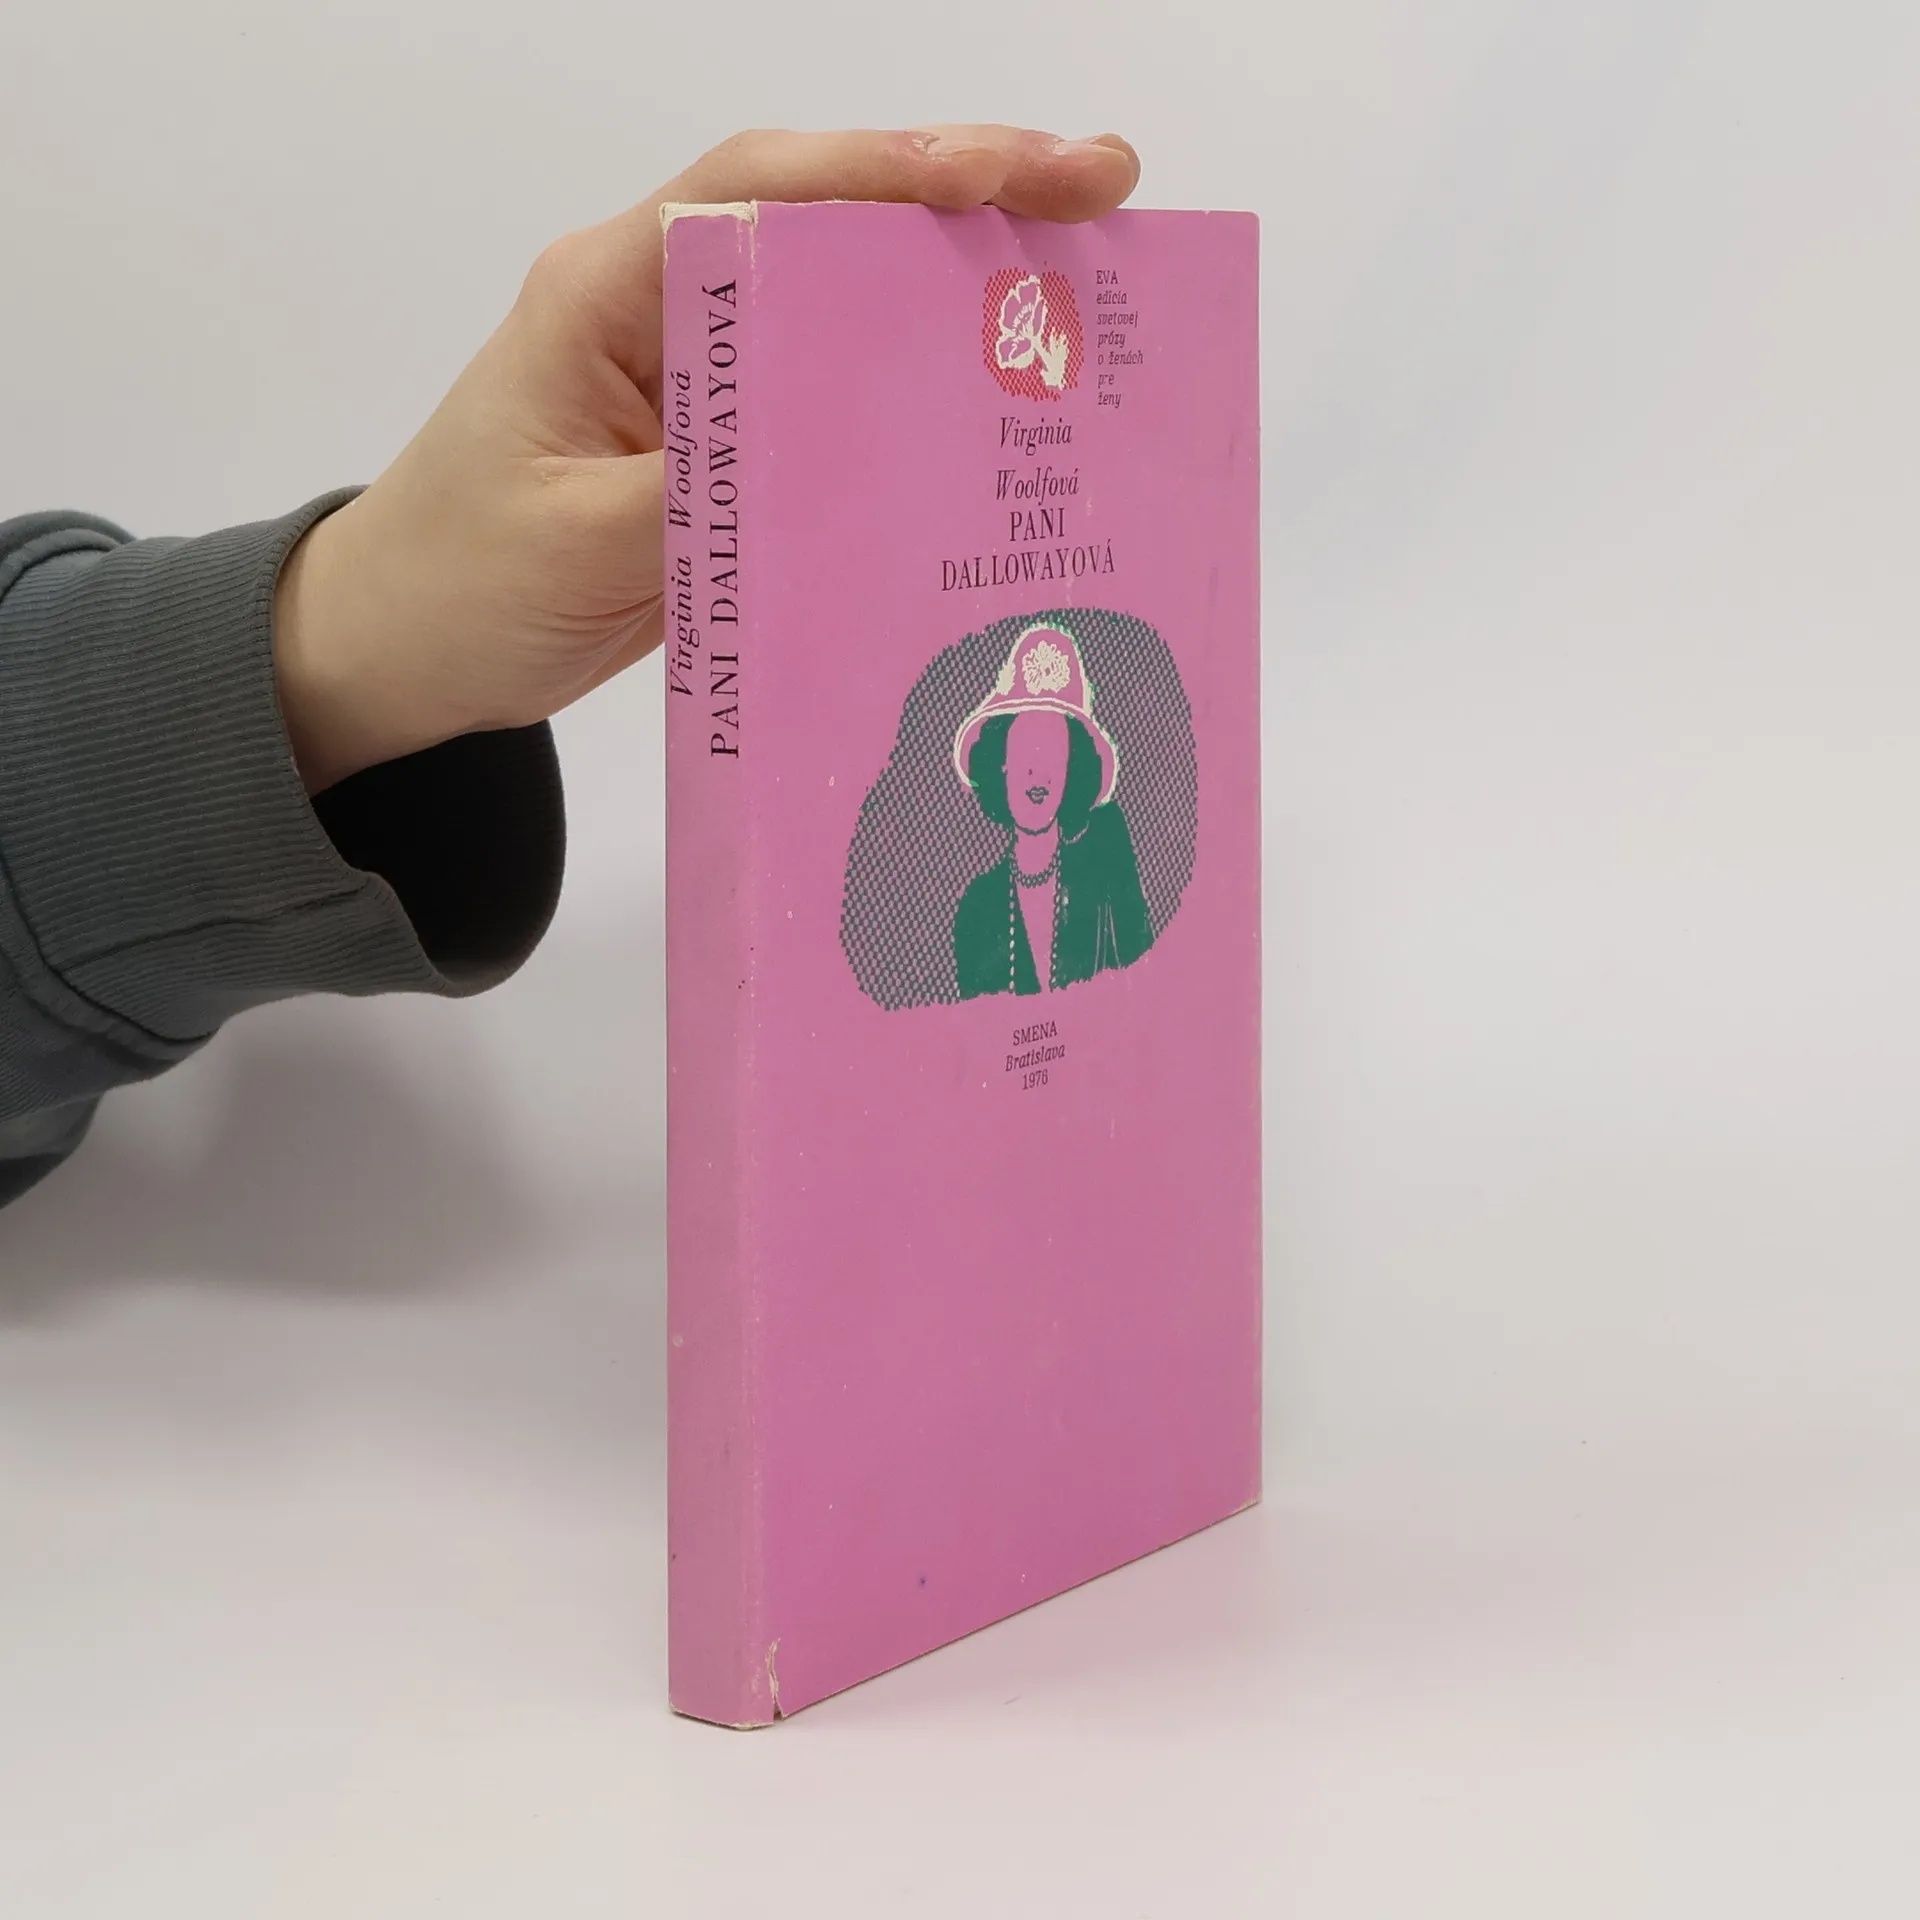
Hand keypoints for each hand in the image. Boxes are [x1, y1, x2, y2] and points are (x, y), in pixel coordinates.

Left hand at [272, 125, 1140, 792]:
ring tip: (1089, 281)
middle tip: (1102, 196)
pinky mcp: (727, 443)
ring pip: (845, 297)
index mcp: (608, 293)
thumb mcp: (575, 543)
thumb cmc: (459, 581)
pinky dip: (920, 384)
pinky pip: (837, 394)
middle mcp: (664, 307)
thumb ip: (699, 492)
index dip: (888, 171)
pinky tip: (1000, 403)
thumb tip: (836, 456)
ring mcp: (701, 371)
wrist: (403, 646)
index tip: (1007, 176)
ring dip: (960, 281)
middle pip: (827, 216)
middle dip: (966, 194)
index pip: (761, 193)